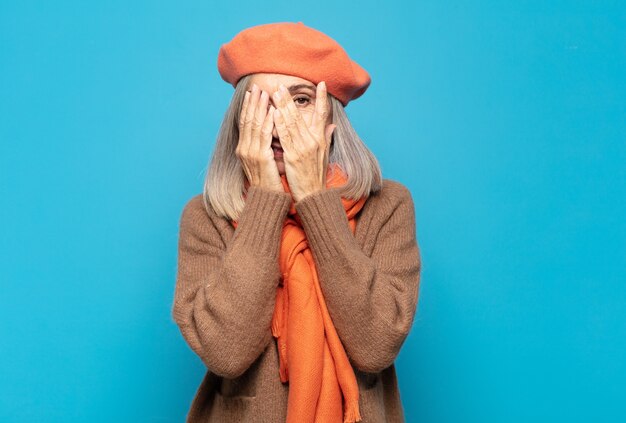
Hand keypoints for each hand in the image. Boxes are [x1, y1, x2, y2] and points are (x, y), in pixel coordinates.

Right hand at [236, 83, 282, 191]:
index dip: (248, 107)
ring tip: (264, 93)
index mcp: (244, 148)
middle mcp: (244, 149)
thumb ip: (266, 145)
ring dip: (259, 107)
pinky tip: (272, 111)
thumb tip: (271, 131)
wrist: (268, 199)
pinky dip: (267, 121)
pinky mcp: (260, 157)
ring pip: (254, 124)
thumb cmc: (270, 181)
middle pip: (247, 120)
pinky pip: (264, 135)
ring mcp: (250, 153)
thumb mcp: (265, 160)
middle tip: (256, 87)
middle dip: (252, 102)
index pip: (245, 123)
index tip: (251, 93)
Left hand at [272, 81, 336, 202]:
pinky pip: (285, 137)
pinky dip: (280, 124)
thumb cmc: (317, 176)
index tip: (321, 83)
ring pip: (292, 123)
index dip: (322, 98)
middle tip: (282, 85)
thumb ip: (327, 138)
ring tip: (275, 93)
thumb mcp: (325, 155)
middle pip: (301, 115)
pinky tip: (274, 113)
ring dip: (283, 106)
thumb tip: (333, 125)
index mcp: (321, 139)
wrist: (313, 195)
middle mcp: (314, 141)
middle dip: (291, 99)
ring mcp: (304, 148)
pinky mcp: (294, 156)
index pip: (323, 115)